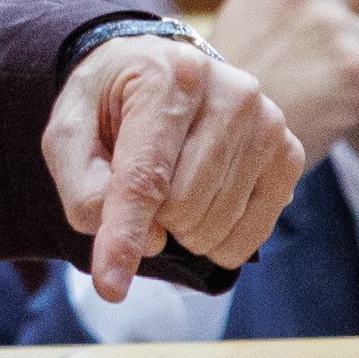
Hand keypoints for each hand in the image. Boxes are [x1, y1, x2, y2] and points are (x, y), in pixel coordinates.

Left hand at [40, 34, 302, 301]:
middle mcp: (231, 93)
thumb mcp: (69, 135)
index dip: (123, 235)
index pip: (144, 177)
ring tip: (172, 186)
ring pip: (216, 224)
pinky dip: (218, 240)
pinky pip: (252, 234)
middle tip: (142, 185)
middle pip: (182, 207)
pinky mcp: (289, 154)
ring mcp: (268, 123)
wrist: (157, 70)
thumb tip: (148, 242)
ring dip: (182, 229)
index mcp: (168, 77)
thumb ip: (85, 189)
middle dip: (151, 218)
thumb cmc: (108, 106)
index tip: (110, 287)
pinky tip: (204, 206)